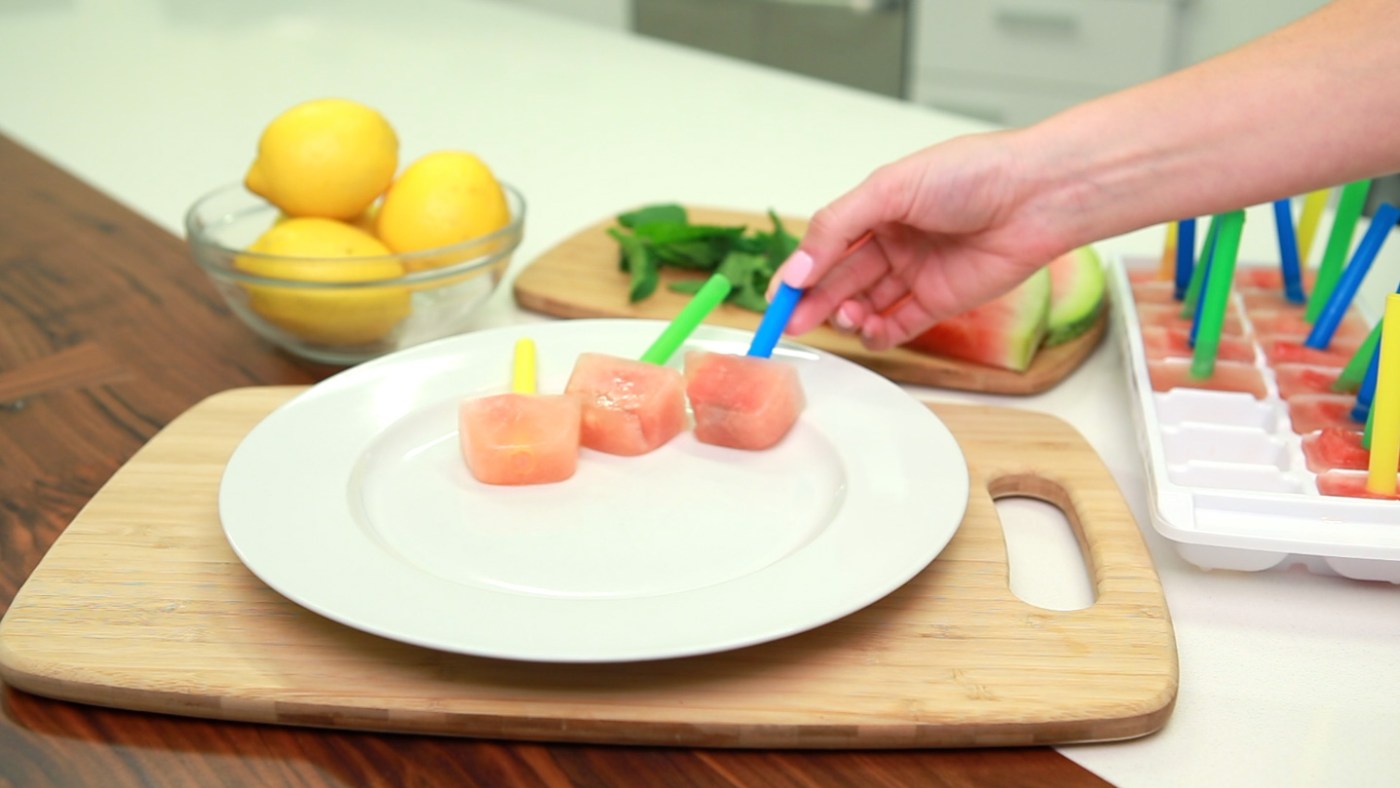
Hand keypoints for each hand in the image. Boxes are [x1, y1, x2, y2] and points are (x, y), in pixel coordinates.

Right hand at [773, 131, 1072, 350]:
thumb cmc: (971, 174)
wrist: (1036, 196)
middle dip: (814, 301)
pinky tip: (868, 329)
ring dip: (845, 315)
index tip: (778, 296)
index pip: (826, 245)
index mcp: (877, 207)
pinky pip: (898, 325)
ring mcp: (916, 272)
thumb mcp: (889, 189)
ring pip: (865, 304)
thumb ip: (837, 228)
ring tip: (843, 316)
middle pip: (840, 279)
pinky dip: (877, 333)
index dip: (799, 271)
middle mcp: (894, 240)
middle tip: (793, 322)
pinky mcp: (940, 301)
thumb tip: (796, 268)